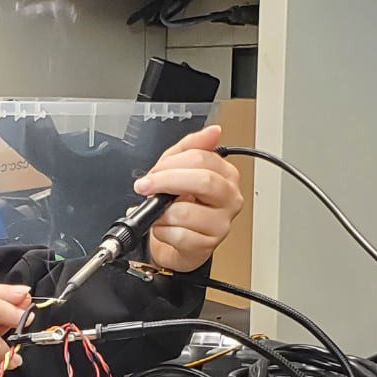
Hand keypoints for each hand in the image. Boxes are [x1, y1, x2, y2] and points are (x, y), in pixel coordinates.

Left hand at [133, 125, 243, 274]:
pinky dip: (162, 231)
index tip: (153, 172)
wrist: (179, 240)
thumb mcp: (180, 169)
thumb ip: (191, 147)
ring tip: (158, 212)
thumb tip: (213, 131)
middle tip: (146, 186)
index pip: (202, 158)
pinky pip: (179, 235)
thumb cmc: (182, 204)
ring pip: (186, 211)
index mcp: (226, 175)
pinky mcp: (208, 245)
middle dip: (166, 182)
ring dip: (161, 212)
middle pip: (202, 181)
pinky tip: (164, 228)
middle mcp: (229, 198)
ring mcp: (221, 223)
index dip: (171, 163)